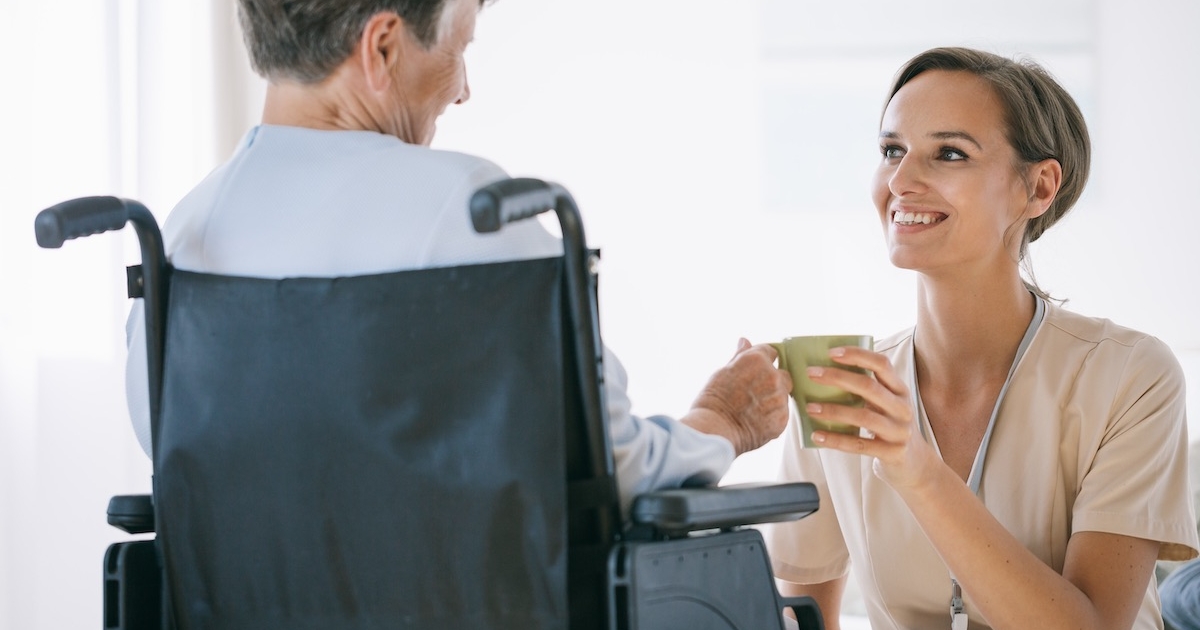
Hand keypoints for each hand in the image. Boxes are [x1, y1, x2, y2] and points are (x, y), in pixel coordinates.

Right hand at [684, 338, 792, 454]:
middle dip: (772, 380)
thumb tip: (744, 341)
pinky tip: (755, 420)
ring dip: (772, 399)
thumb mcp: (722, 372)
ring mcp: (779, 398)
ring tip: (751, 410)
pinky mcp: (782, 419)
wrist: (714, 430)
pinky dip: (772, 416)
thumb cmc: (713, 401)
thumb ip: (739, 357)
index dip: (763, 360)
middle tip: (753, 392)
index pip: (770, 351)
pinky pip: (781, 413)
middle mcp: (772, 377)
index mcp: (756, 360)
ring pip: (782, 395)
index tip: (755, 369)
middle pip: (782, 374)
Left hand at [803, 346, 937, 488]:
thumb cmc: (889, 426)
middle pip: (869, 387)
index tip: (831, 352)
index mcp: (899, 390)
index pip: (882, 364)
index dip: (857, 355)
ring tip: (809, 407)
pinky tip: (817, 436)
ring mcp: (899, 431)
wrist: (914, 464)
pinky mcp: (892, 453)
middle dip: (838, 377)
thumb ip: (866, 389)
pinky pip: (859, 444)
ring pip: (863, 417)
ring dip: (833, 410)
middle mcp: (902, 407)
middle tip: (811, 374)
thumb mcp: (885, 404)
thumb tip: (823, 373)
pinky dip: (835, 440)